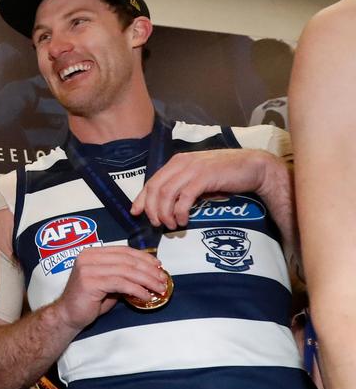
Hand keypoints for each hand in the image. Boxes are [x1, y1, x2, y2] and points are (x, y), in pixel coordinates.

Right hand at [49, 245, 168, 329]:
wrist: (68, 315)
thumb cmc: (89, 301)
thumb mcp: (108, 284)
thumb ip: (123, 275)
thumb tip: (149, 273)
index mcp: (91, 253)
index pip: (123, 251)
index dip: (144, 257)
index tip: (159, 266)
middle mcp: (88, 257)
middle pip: (127, 260)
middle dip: (149, 270)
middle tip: (163, 279)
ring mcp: (87, 269)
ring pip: (126, 271)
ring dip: (147, 280)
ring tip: (159, 289)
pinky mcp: (90, 282)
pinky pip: (120, 284)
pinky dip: (137, 290)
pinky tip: (146, 296)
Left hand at [131, 149, 274, 228]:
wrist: (253, 167)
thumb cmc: (225, 175)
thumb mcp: (197, 178)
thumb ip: (181, 186)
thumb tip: (164, 205)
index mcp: (177, 162)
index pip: (152, 181)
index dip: (142, 198)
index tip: (136, 213)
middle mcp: (182, 163)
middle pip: (156, 188)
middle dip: (152, 209)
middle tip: (156, 224)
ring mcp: (193, 169)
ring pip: (167, 193)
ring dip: (165, 213)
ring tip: (171, 225)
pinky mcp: (205, 177)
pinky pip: (184, 197)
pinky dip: (180, 211)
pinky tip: (183, 220)